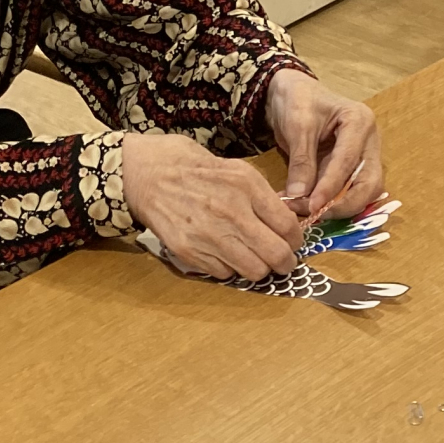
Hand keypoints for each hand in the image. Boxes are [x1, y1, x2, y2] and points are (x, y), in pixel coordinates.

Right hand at [121, 131, 301, 280]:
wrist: (148, 174)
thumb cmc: (193, 168)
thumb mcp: (235, 169)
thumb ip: (262, 196)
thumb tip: (287, 220)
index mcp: (247, 186)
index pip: (288, 226)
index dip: (295, 240)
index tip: (292, 243)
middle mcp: (232, 212)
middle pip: (277, 255)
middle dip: (285, 262)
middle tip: (282, 261)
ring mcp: (210, 235)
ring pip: (254, 271)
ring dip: (257, 268)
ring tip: (251, 258)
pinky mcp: (191, 251)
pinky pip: (225, 274)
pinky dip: (228, 267)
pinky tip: (222, 252)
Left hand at [266, 69, 383, 222]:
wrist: (293, 94)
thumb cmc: (298, 101)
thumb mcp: (297, 125)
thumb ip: (301, 161)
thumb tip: (299, 196)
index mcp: (360, 121)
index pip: (349, 161)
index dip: (331, 187)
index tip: (312, 205)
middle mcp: (369, 142)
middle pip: (369, 183)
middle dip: (343, 204)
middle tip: (315, 214)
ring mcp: (364, 157)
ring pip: (364, 193)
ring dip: (339, 208)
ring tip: (308, 211)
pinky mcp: (354, 171)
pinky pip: (351, 193)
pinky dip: (333, 204)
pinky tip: (311, 208)